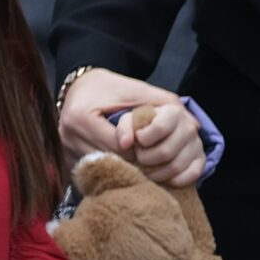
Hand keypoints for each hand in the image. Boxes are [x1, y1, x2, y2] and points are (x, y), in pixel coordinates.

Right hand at [57, 67, 190, 173]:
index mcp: (82, 117)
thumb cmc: (106, 86)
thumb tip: (193, 124)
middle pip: (111, 161)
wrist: (77, 85)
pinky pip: (95, 173)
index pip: (118, 146)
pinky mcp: (68, 159)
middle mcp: (69, 136)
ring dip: (125, 169)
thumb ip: (161, 102)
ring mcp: (66, 150)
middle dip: (135, 162)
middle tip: (156, 163)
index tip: (154, 149)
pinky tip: (127, 167)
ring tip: (144, 166)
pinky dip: (113, 171)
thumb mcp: (133, 89)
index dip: (141, 150)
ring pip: (104, 170)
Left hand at [116, 101, 207, 187]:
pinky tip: (160, 176)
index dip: (143, 139)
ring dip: (156, 173)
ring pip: (177, 166)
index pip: (160, 128)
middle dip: (146, 159)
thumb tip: (125, 144)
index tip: (136, 140)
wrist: (157, 128)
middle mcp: (189, 126)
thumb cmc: (141, 122)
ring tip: (145, 168)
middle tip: (138, 157)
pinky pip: (192, 175)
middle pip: (166, 152)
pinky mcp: (201, 159)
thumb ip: (123, 128)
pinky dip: (173, 180)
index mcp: (173, 111)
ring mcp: (197, 144)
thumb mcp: (128, 118)